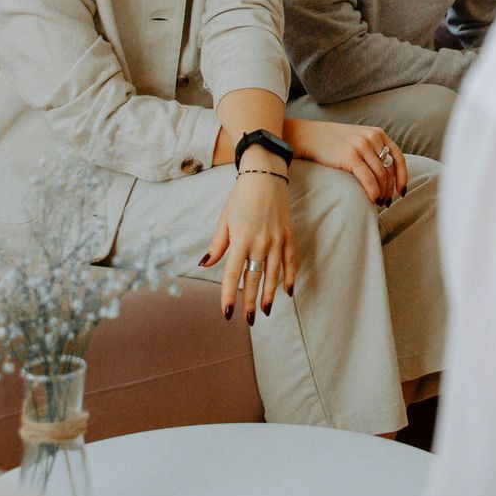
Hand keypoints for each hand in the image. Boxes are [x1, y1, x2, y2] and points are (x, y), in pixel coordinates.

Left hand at [200, 164, 294, 324]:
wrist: (264, 175)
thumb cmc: (240, 198)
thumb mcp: (224, 220)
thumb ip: (217, 245)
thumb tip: (205, 264)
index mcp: (240, 239)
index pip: (232, 274)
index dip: (229, 295)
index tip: (226, 312)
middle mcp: (260, 242)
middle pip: (254, 279)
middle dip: (250, 301)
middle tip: (248, 320)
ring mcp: (277, 240)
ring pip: (273, 274)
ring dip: (269, 295)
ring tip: (265, 311)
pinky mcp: (289, 236)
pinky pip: (290, 262)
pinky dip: (290, 277)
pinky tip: (288, 292)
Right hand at [284, 117, 407, 205]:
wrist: (308, 136)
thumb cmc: (333, 142)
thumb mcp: (358, 138)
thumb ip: (373, 149)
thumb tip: (386, 175)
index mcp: (377, 133)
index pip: (398, 157)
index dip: (402, 177)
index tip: (401, 192)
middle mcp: (372, 137)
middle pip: (389, 169)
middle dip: (389, 189)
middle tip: (385, 202)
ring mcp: (361, 146)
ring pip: (380, 175)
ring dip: (381, 192)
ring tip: (377, 202)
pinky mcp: (350, 156)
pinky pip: (368, 178)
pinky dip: (373, 191)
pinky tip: (372, 199)